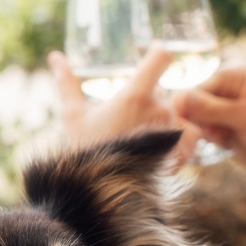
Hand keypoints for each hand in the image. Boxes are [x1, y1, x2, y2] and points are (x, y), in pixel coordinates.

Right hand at [48, 43, 200, 157]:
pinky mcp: (180, 153)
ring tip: (139, 136)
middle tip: (129, 118)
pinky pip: (191, 133)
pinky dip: (181, 136)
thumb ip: (66, 82)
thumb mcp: (72, 115)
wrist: (96, 192)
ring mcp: (172, 132)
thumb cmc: (83, 151)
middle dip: (148, 100)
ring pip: (174, 112)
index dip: (159, 52)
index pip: (162, 56)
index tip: (154, 54)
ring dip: (161, 119)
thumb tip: (54, 56)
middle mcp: (159, 109)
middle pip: (162, 90)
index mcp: (135, 95)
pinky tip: (165, 143)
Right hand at [174, 66, 245, 186]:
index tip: (185, 125)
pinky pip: (200, 131)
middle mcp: (228, 88)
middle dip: (195, 120)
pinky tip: (222, 144)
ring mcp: (224, 109)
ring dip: (201, 132)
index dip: (189, 105)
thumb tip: (180, 98)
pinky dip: (204, 140)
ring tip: (221, 140)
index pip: (199, 86)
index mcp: (236, 75)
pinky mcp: (221, 128)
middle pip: (192, 102)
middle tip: (212, 135)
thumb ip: (213, 109)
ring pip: (194, 118)